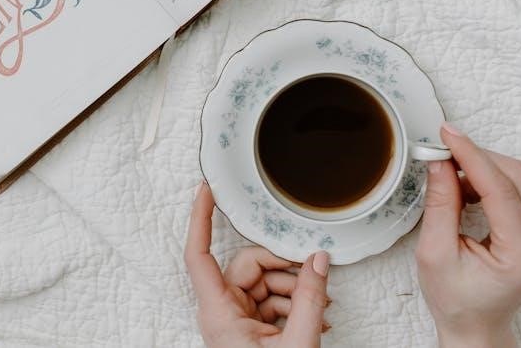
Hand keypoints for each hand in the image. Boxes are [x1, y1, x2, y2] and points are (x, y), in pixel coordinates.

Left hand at [185, 182, 331, 346]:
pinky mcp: (249, 329)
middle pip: (247, 266)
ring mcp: (235, 321)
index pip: (199, 254)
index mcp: (218, 313)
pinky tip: (316, 319)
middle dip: (284, 269)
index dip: (199, 218)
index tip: (205, 188)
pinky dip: (294, 306)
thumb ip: (310, 299)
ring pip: (263, 283)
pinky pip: (269, 301)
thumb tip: (318, 259)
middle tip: (314, 281)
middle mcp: (221, 313)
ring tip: (322, 310)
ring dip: (295, 291)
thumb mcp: (298, 343)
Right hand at [416, 124, 520, 347]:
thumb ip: (440, 205)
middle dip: (475, 157)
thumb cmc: (456, 301)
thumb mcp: (435, 254)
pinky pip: (517, 189)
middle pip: (515, 176)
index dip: (471, 155)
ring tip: (448, 177)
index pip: (501, 188)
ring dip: (480, 167)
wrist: (476, 326)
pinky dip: (488, 179)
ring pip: (517, 178)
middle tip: (440, 151)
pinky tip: (464, 188)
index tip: (447, 134)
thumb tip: (439, 163)